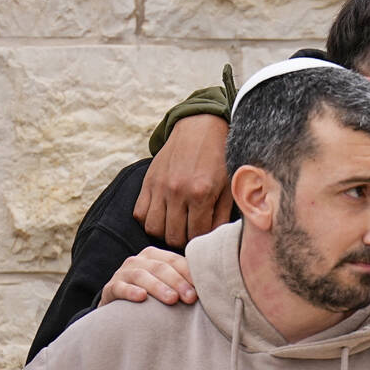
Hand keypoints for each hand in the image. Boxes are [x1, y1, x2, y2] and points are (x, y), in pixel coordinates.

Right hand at [99, 247, 197, 305]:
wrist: (120, 309)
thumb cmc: (153, 297)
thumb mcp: (167, 286)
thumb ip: (184, 282)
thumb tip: (213, 286)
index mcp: (155, 255)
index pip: (175, 261)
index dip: (190, 273)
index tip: (203, 288)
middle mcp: (138, 260)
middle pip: (161, 267)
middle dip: (178, 282)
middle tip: (191, 298)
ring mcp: (123, 273)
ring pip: (142, 276)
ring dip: (158, 287)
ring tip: (172, 300)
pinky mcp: (110, 288)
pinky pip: (120, 287)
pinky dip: (131, 291)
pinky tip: (142, 298)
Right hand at [133, 114, 231, 247]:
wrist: (200, 129)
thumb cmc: (219, 159)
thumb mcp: (228, 186)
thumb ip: (222, 215)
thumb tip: (215, 238)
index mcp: (201, 193)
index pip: (197, 234)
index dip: (201, 240)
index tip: (205, 237)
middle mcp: (177, 192)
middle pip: (173, 236)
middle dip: (184, 240)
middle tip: (191, 234)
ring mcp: (159, 187)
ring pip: (154, 228)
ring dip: (165, 232)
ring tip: (177, 227)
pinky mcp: (148, 182)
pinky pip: (140, 214)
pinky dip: (150, 220)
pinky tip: (164, 216)